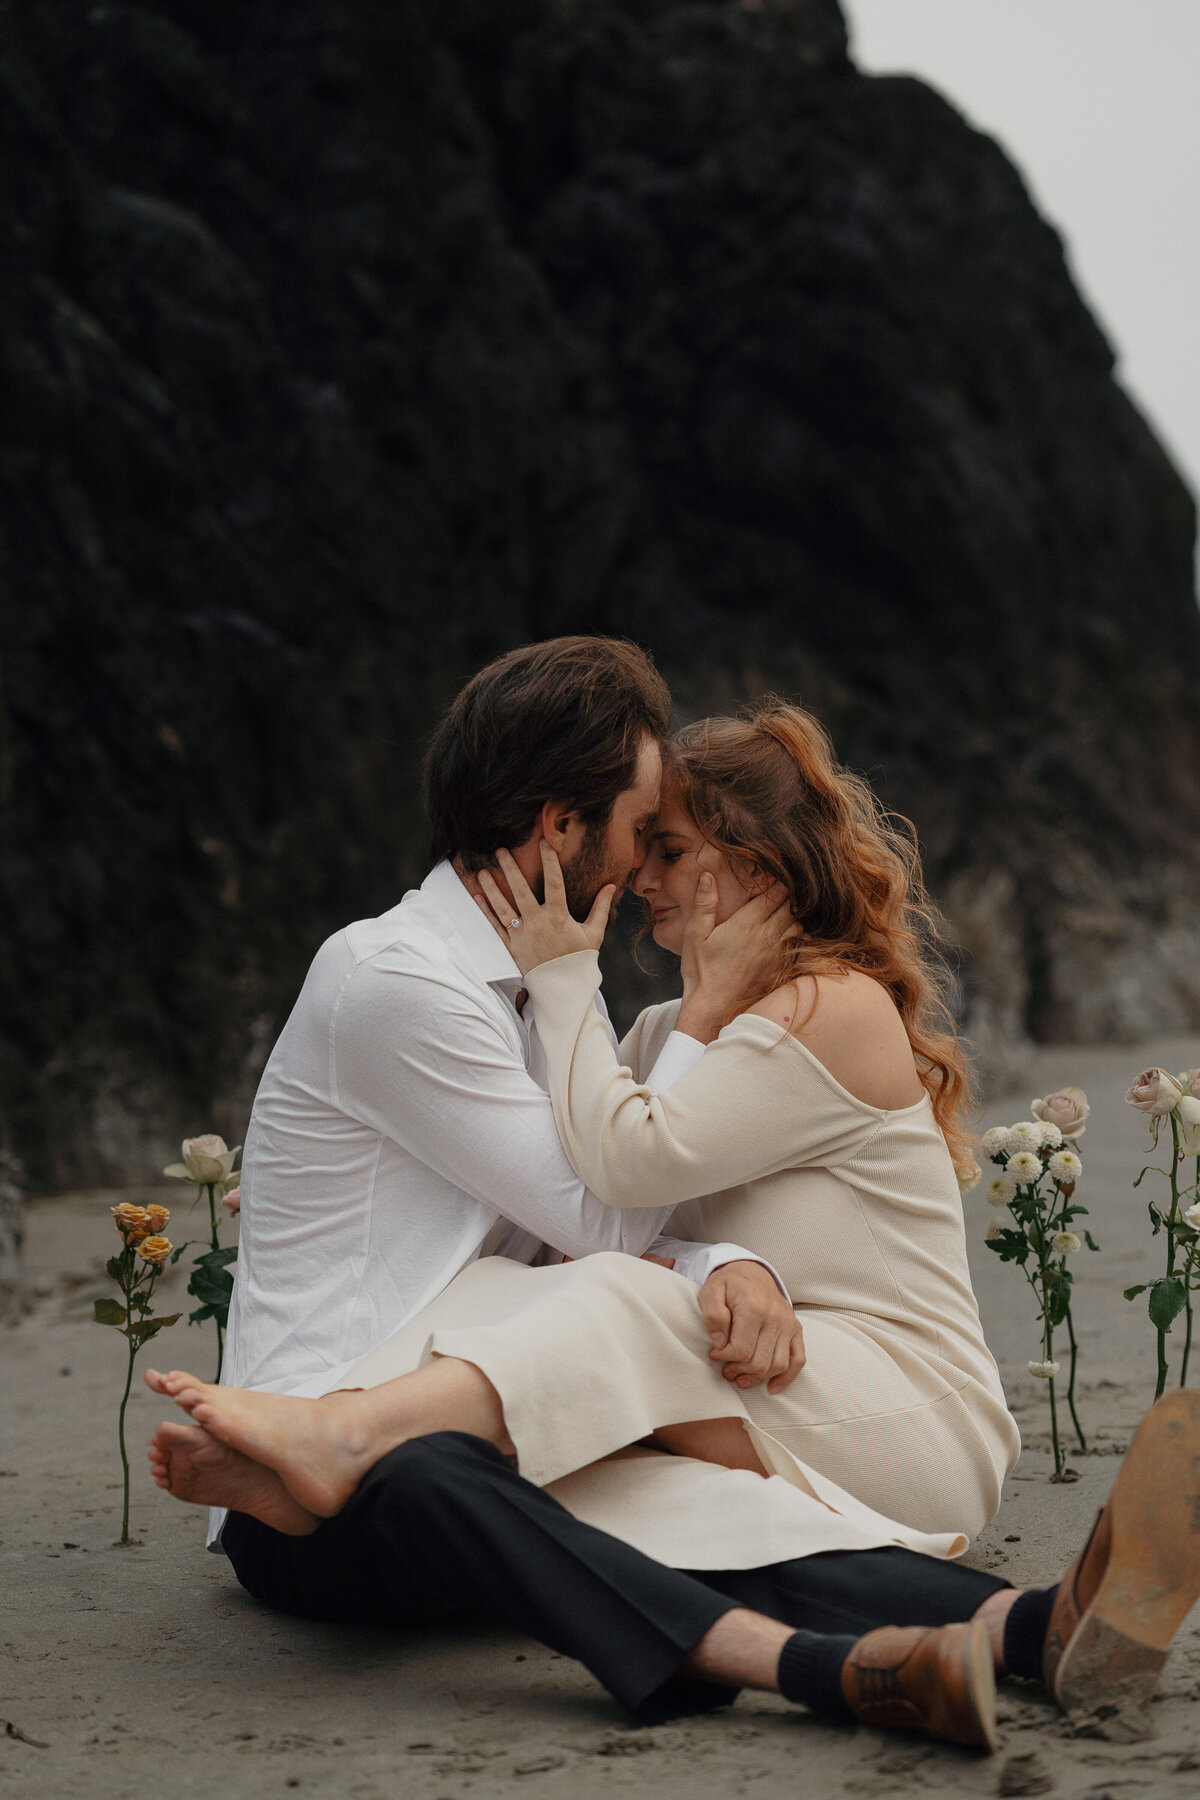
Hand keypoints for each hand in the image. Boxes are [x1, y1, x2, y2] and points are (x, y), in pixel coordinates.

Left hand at [475, 843, 615, 976]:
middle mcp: (538, 924)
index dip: (549, 861)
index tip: (544, 843)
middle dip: (510, 869)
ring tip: (482, 871)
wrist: (563, 989)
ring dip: (491, 889)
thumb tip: (611, 886)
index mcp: (559, 917)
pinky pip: (496, 927)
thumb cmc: (580, 960)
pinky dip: (486, 912)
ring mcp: (523, 936)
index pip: (554, 883)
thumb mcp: (594, 934)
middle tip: (500, 850)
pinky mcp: (512, 947)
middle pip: (521, 891)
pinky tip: (477, 896)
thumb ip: (601, 908)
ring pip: (503, 908)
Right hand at [676, 876, 794, 1043]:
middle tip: (775, 897)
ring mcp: (776, 953)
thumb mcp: (695, 934)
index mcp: (746, 923)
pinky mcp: (780, 968)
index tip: (769, 882)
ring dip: (792, 918)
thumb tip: (707, 875)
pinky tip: (784, 938)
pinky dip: (796, 938)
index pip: (774, 893)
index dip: (775, 884)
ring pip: (797, 925)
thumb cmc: (700, 971)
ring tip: (780, 916)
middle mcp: (766, 936)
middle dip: (785, 898)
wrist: (712, 1008)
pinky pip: (798, 946)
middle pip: (790, 907)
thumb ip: (705, 903)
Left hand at [699, 1260, 804, 1393]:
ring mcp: (788, 1324)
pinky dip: (787, 1378)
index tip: (713, 1354)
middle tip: (725, 1370)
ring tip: (740, 1377)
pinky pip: (798, 1360)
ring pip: (778, 1365)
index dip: (723, 1358)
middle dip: (738, 1371)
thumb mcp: (711, 1291)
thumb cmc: (728, 1285)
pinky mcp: (795, 1329)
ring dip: (757, 1378)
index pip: (740, 1350)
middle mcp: (776, 1317)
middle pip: (760, 1362)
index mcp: (754, 1307)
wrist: (751, 1272)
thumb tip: (720, 1342)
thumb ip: (712, 1315)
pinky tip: (771, 1387)